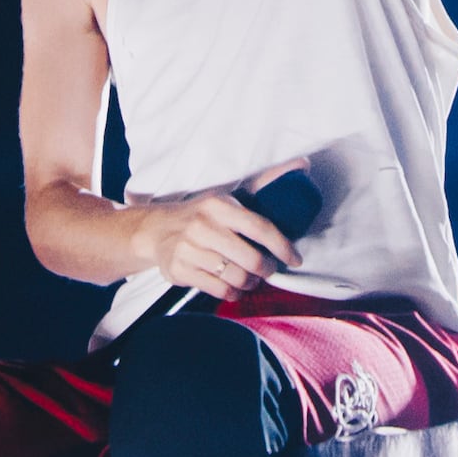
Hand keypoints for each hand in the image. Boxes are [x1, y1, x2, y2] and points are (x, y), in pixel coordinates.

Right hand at [129, 187, 297, 301]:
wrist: (155, 230)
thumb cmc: (201, 215)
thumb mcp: (226, 198)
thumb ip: (263, 185)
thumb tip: (303, 164)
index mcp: (219, 205)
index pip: (260, 228)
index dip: (282, 247)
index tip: (294, 259)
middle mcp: (204, 226)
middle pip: (252, 260)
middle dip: (266, 270)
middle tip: (267, 270)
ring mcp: (190, 249)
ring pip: (237, 278)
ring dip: (250, 283)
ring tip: (250, 279)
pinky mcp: (180, 270)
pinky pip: (219, 290)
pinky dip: (233, 292)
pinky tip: (234, 286)